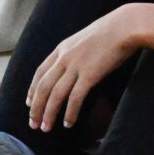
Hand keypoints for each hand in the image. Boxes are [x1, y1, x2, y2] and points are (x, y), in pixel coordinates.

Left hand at [27, 6, 143, 131]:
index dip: (32, 89)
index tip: (29, 103)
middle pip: (43, 86)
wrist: (124, 26)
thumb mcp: (83, 39)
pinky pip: (75, 98)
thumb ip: (74, 52)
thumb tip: (72, 65)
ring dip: (48, 114)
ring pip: (55, 95)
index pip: (40, 72)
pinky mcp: (90, 75)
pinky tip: (68, 124)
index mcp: (62, 48)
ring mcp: (76, 66)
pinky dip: (70, 113)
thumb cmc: (109, 32)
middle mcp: (64, 57)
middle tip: (33, 123)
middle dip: (36, 107)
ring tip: (45, 128)